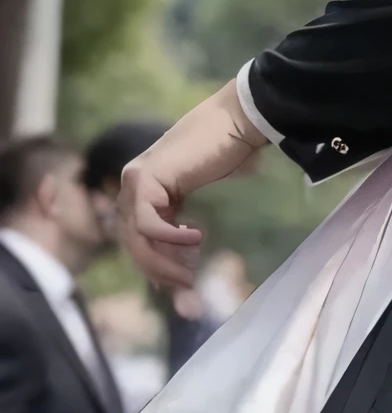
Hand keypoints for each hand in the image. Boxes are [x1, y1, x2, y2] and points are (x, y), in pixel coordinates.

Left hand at [118, 84, 265, 289]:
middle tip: (187, 290)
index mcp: (148, 193)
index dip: (156, 269)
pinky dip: (168, 238)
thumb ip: (192, 227)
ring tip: (190, 275)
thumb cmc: (231, 155)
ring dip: (162, 263)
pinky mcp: (143, 178)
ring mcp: (134, 181)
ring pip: (135, 237)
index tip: (179, 290)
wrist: (237, 122)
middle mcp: (134, 187)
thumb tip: (195, 264)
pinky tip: (195, 239)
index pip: (138, 240)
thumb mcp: (207, 200)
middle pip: (132, 243)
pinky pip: (146, 222)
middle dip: (159, 273)